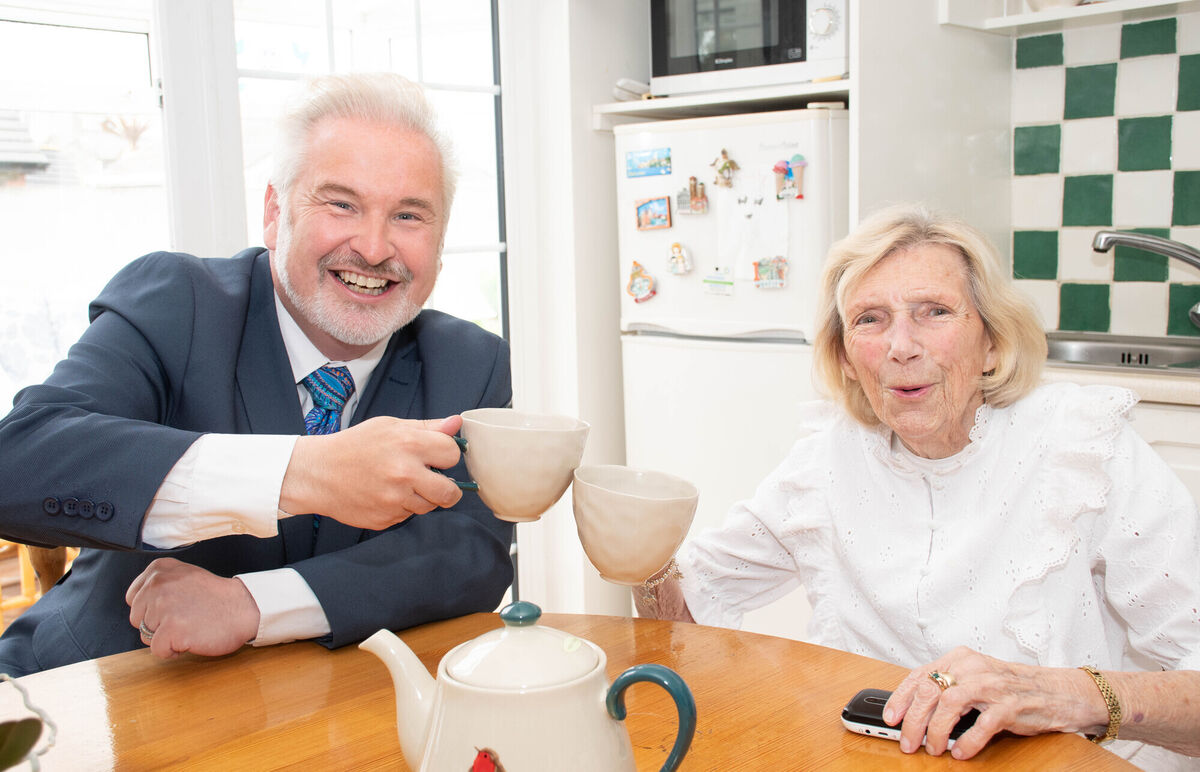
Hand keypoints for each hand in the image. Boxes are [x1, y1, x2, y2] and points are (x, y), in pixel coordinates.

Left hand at [126, 558, 260, 659]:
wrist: (244, 608)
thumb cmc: (216, 597)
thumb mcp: (184, 576)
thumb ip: (159, 584)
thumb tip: (139, 603)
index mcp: (159, 569)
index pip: (133, 598)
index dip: (151, 609)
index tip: (174, 606)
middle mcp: (158, 584)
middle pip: (137, 619)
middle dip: (157, 624)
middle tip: (185, 617)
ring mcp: (163, 607)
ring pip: (146, 636)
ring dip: (166, 637)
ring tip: (190, 625)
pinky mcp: (171, 630)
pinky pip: (158, 650)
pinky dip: (173, 651)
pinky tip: (190, 638)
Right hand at [280, 415, 464, 529]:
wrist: (317, 473)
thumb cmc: (353, 446)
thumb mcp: (389, 426)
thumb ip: (426, 427)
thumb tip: (455, 423)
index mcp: (409, 444)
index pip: (453, 455)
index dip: (447, 456)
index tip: (438, 457)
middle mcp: (405, 474)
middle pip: (450, 492)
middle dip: (447, 488)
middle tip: (432, 480)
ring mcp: (395, 500)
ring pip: (429, 506)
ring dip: (422, 497)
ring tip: (400, 484)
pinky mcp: (386, 518)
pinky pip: (407, 516)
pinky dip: (402, 507)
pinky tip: (384, 494)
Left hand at [883, 646, 1104, 759]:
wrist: (1056, 691)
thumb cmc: (1010, 687)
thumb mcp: (974, 679)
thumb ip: (948, 688)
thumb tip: (913, 712)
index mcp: (959, 659)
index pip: (920, 675)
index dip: (900, 698)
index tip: (890, 718)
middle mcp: (972, 667)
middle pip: (930, 691)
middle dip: (913, 720)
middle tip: (907, 742)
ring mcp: (992, 685)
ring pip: (949, 704)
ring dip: (935, 731)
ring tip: (932, 748)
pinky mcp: (1011, 705)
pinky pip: (982, 725)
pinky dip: (967, 741)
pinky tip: (960, 752)